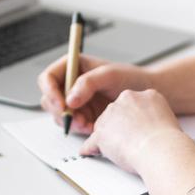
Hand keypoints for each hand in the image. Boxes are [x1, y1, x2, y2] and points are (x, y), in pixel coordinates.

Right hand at [36, 54, 152, 134]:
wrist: (146, 95)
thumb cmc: (131, 79)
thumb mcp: (110, 74)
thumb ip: (88, 83)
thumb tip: (70, 98)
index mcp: (74, 67)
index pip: (48, 77)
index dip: (50, 91)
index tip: (61, 103)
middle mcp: (71, 84)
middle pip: (50, 98)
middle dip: (61, 110)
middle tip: (76, 117)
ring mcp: (77, 100)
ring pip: (59, 114)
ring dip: (70, 121)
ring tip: (87, 123)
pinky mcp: (84, 115)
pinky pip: (72, 124)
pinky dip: (79, 128)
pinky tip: (93, 127)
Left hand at [80, 89, 182, 172]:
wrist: (161, 150)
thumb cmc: (169, 141)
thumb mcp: (169, 119)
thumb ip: (155, 118)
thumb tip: (150, 129)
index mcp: (147, 96)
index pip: (134, 105)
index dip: (135, 120)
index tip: (139, 129)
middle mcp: (127, 99)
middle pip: (116, 113)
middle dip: (120, 127)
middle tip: (131, 142)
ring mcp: (112, 114)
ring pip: (103, 126)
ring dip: (108, 138)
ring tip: (123, 152)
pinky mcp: (101, 132)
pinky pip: (91, 142)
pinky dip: (91, 149)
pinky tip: (93, 152)